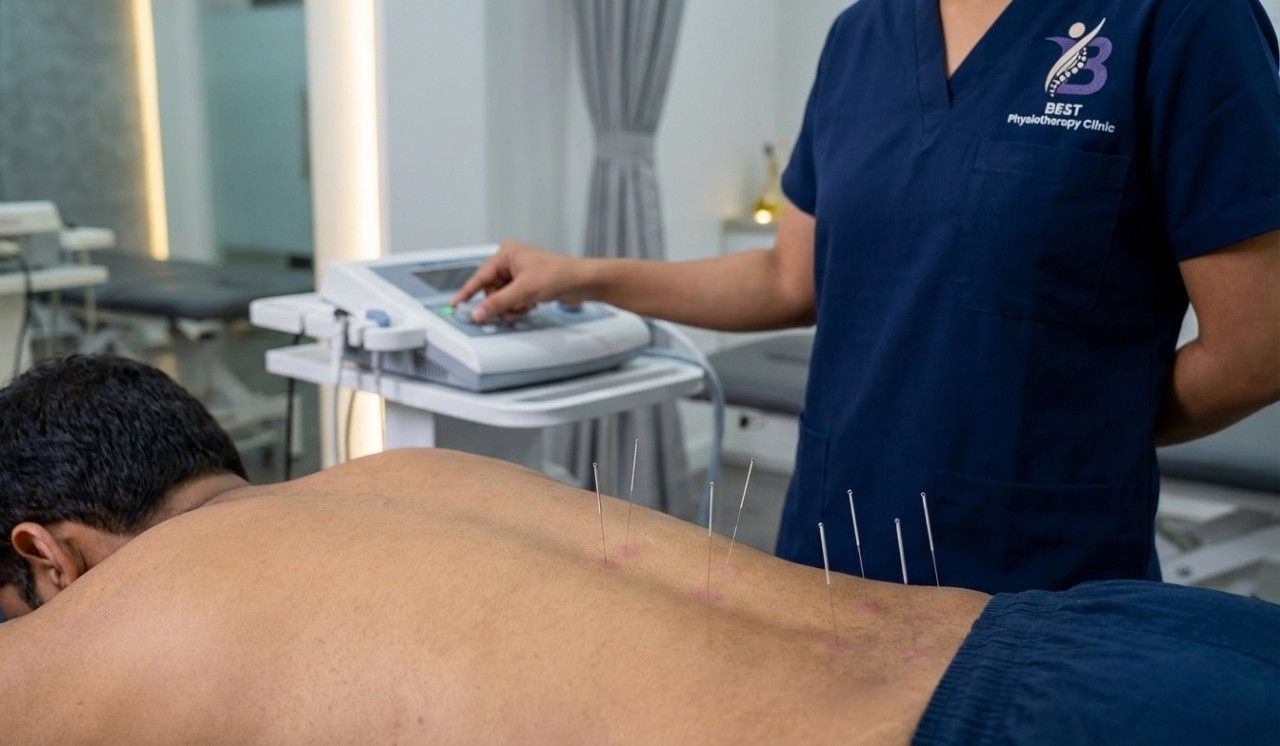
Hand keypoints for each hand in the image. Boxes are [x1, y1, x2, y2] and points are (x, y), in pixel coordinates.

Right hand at [450, 241, 591, 322]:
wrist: (582, 281)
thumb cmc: (558, 275)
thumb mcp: (523, 291)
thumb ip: (498, 303)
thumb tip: (478, 313)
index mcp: (506, 254)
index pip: (480, 276)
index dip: (467, 292)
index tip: (455, 305)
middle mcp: (511, 261)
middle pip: (491, 290)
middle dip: (500, 303)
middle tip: (511, 310)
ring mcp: (519, 273)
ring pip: (502, 297)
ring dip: (511, 306)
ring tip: (525, 306)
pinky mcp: (528, 284)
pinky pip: (513, 300)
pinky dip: (519, 306)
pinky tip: (531, 305)